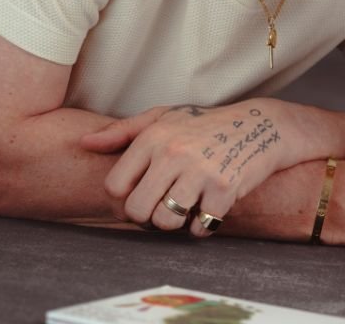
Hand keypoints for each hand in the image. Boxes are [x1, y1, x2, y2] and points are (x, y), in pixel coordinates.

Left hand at [81, 99, 322, 236]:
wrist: (260, 125)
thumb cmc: (205, 123)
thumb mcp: (164, 117)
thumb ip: (122, 132)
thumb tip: (84, 143)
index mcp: (154, 136)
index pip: (115, 187)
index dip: (126, 199)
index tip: (143, 194)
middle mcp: (174, 152)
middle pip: (137, 210)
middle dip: (148, 216)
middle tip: (164, 206)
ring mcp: (200, 170)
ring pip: (166, 222)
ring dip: (176, 223)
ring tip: (186, 207)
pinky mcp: (224, 188)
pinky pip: (200, 226)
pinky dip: (204, 225)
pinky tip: (210, 207)